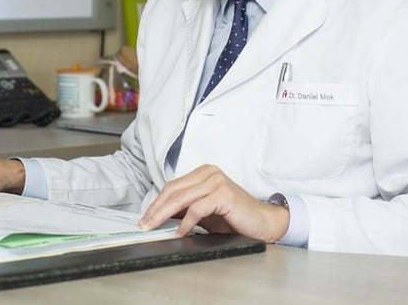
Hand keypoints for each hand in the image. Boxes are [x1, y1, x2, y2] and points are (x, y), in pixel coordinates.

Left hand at [139, 164, 288, 243]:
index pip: (172, 186)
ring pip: (181, 199)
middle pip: (173, 191)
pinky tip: (180, 233)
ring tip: (154, 228)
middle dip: (155, 210)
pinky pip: (197, 209)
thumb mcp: (203, 211)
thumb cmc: (234, 218)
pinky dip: (186, 223)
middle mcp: (209, 173)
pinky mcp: (223, 194)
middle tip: (144, 225)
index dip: (156, 203)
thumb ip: (185, 209)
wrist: (263, 222)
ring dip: (164, 216)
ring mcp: (217, 182)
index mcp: (203, 173)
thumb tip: (158, 216)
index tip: (145, 218)